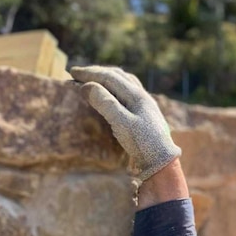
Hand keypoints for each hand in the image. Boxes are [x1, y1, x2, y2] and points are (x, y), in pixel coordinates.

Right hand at [70, 65, 180, 180]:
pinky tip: (111, 94)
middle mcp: (142, 96)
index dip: (90, 74)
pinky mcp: (145, 114)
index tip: (71, 73)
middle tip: (77, 74)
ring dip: (106, 78)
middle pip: (117, 76)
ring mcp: (145, 105)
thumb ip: (105, 103)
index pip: (109, 77)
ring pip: (124, 83)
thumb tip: (86, 86)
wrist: (163, 162)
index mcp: (137, 95)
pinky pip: (128, 92)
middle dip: (96, 73)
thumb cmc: (143, 143)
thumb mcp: (121, 123)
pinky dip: (115, 88)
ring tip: (92, 79)